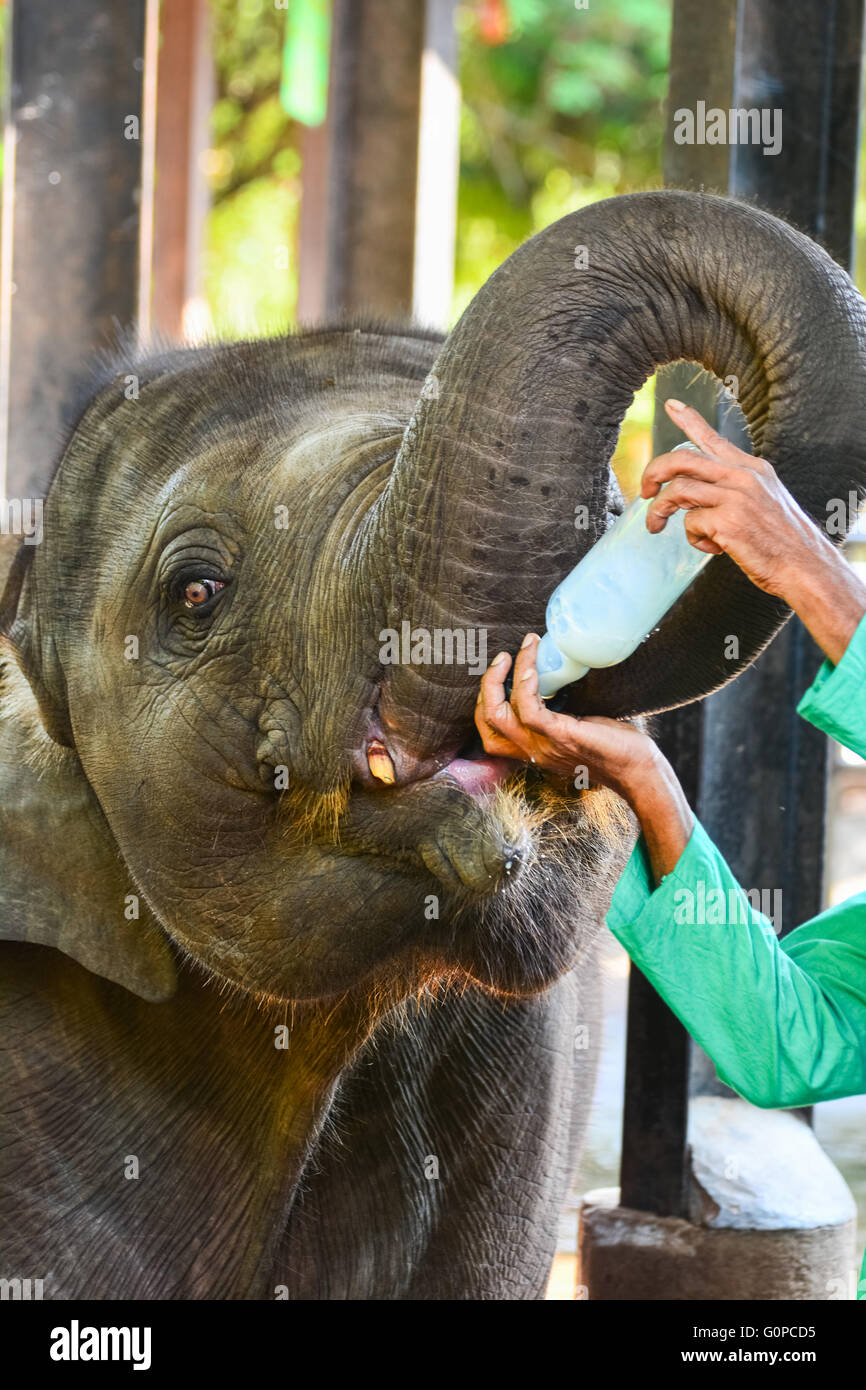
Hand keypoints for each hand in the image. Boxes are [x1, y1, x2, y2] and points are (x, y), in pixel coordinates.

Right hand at [476, 634, 658, 798]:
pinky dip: (525, 684)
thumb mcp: (575, 730)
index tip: (502, 671)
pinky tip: (532, 668)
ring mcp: (543, 745)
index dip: (486, 699)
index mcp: (533, 749)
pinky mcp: (560, 736)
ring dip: (502, 677)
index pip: (490, 731)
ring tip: (521, 650)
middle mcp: (532, 750)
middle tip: (503, 657)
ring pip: (498, 714)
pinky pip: (529, 710)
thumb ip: (558, 716)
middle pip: (487, 721)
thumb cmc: (613, 747)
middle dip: (487, 685)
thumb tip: (554, 683)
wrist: (636, 769)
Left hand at [648, 399, 865, 662]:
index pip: (713, 438)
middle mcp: (743, 476)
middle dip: (653, 472)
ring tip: (656, 527)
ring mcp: (736, 497)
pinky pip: (690, 524)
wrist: (805, 566)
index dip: (689, 420)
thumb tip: (692, 492)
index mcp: (752, 469)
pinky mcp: (729, 521)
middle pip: (682, 460)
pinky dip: (693, 539)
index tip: (670, 405)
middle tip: (645, 492)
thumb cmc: (781, 541)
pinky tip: (712, 547)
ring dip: (660, 511)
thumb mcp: (763, 501)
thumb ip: (732, 490)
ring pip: (678, 490)